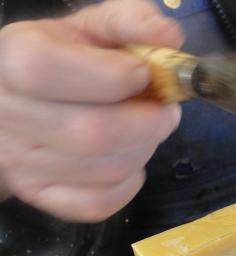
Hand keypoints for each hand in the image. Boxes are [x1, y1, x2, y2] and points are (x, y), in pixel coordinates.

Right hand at [0, 0, 183, 221]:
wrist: (22, 103)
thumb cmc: (64, 60)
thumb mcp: (91, 28)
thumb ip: (130, 21)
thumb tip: (170, 37)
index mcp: (13, 61)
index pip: (49, 71)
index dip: (113, 77)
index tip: (143, 73)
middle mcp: (9, 117)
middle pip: (90, 132)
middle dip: (147, 123)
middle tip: (165, 110)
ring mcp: (22, 163)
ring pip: (104, 170)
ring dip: (144, 150)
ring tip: (147, 130)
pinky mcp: (42, 196)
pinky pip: (98, 204)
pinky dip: (130, 184)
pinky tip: (130, 159)